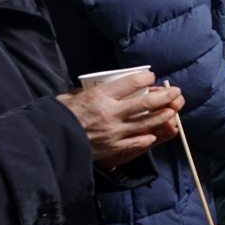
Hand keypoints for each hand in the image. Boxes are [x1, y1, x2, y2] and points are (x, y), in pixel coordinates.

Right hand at [56, 71, 185, 167]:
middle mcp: (111, 114)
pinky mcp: (114, 148)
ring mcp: (114, 132)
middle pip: (146, 104)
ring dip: (164, 116)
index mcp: (100, 97)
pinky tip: (156, 132)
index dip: (145, 78)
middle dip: (165, 97)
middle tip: (176, 92)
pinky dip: (149, 137)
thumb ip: (91, 91)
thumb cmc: (57, 117)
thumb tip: (107, 85)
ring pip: (147, 123)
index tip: (151, 76)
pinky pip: (138, 142)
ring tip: (173, 110)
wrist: (47, 143)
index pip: (131, 83)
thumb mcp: (71, 96)